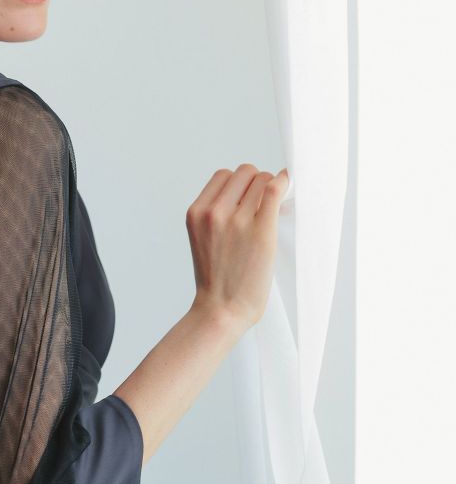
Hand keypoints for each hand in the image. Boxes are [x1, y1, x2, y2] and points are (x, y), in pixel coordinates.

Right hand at [186, 164, 289, 329]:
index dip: (239, 184)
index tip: (248, 200)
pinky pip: (274, 190)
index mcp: (196, 213)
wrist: (221, 310)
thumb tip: (254, 191)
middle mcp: (214, 212)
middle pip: (245, 173)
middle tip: (262, 208)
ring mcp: (237, 220)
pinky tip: (287, 190)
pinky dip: (283, 184)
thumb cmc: (217, 280)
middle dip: (257, 184)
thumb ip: (217, 214)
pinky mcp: (261, 230)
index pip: (224, 176)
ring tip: (272, 212)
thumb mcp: (203, 239)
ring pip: (262, 180)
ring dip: (271, 190)